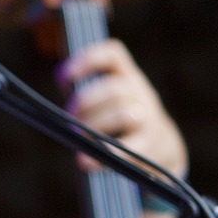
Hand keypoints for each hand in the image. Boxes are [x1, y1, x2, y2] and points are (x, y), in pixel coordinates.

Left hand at [58, 40, 185, 177]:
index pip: (114, 54)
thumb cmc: (121, 121)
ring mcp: (149, 118)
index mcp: (127, 76)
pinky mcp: (151, 146)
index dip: (88, 60)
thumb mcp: (110, 100)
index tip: (63, 77)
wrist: (164, 148)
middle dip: (84, 103)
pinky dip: (103, 155)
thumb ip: (87, 95)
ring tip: (79, 137)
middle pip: (113, 89)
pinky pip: (129, 148)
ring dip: (93, 126)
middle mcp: (140, 93)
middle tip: (70, 117)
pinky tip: (85, 162)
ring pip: (122, 114)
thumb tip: (53, 106)